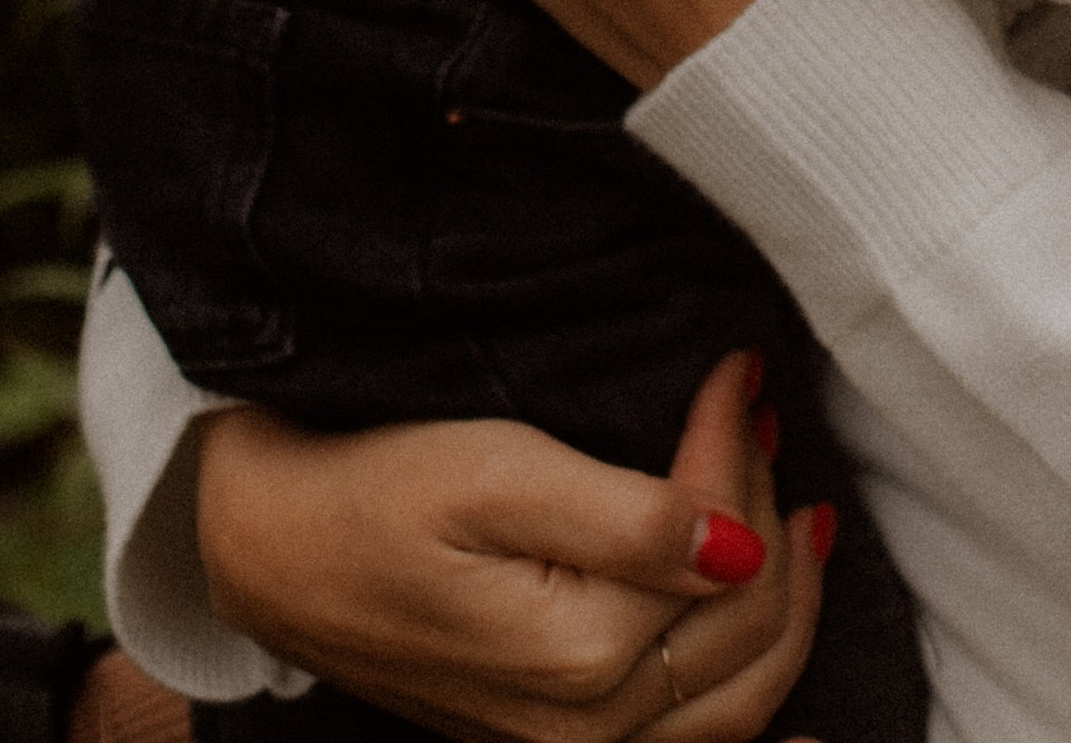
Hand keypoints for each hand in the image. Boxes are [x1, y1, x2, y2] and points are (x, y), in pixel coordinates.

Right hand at [196, 349, 824, 742]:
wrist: (273, 550)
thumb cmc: (376, 493)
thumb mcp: (497, 475)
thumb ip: (628, 518)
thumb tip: (741, 544)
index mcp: (581, 660)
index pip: (729, 551)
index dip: (738, 446)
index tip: (733, 366)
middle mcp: (589, 731)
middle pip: (751, 624)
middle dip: (770, 503)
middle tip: (755, 410)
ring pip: (743, 690)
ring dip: (787, 591)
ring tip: (798, 502)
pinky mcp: (558, 738)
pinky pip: (698, 730)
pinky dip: (752, 669)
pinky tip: (773, 622)